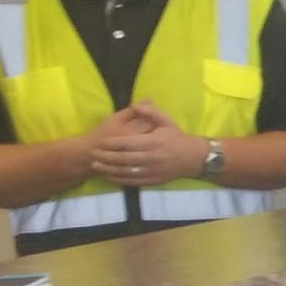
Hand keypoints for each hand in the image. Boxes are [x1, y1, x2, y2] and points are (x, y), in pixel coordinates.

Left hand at [90, 100, 206, 186]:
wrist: (193, 158)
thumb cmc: (177, 138)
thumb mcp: (167, 121)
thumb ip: (151, 112)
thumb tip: (135, 104)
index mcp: (153, 142)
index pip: (127, 144)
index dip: (112, 144)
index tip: (100, 142)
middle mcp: (151, 158)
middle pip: (123, 158)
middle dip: (106, 157)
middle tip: (93, 155)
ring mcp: (152, 171)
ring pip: (126, 172)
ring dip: (109, 169)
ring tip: (96, 166)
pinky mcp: (153, 180)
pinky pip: (133, 181)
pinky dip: (120, 179)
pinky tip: (110, 176)